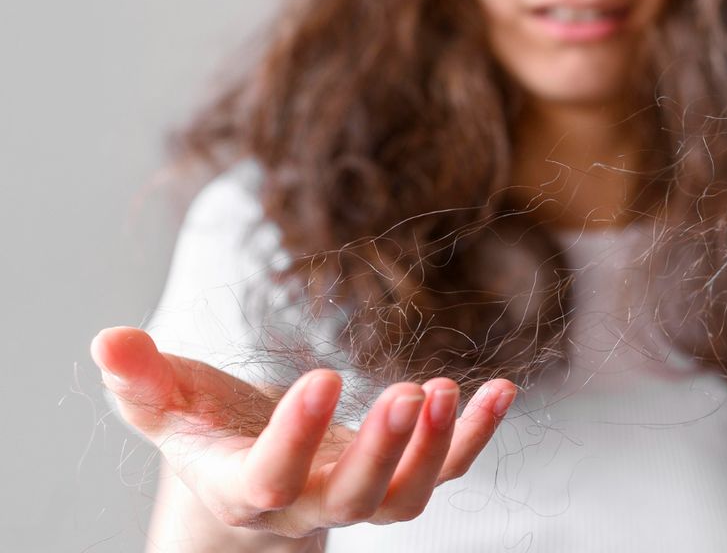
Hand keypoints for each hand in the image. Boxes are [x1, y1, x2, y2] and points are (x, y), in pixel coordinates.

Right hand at [91, 326, 515, 536]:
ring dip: (434, 449)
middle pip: (352, 499)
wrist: (251, 471)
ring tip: (449, 390)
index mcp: (246, 488)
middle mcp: (308, 504)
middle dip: (383, 452)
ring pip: (405, 498)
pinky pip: (448, 469)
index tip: (323, 376)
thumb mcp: (168, 406)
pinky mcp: (399, 476)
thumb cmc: (207, 432)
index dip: (296, 438)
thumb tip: (107, 339)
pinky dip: (476, 435)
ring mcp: (360, 496)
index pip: (270, 478)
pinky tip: (501, 389)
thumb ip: (141, 381)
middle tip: (409, 394)